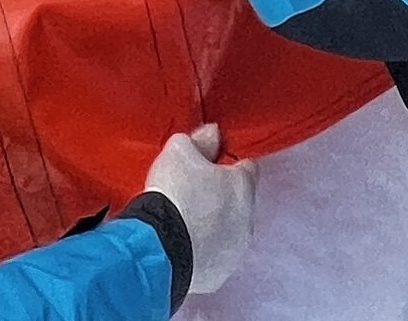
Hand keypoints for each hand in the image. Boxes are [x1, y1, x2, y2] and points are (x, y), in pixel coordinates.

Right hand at [137, 128, 257, 303]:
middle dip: (219, 197)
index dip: (228, 164)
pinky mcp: (220, 274)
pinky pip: (214, 257)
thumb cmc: (174, 195)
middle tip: (191, 194)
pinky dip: (202, 251)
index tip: (209, 165)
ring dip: (212, 226)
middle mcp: (247, 219)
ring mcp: (235, 250)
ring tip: (183, 222)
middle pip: (238, 202)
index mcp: (242, 186)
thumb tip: (213, 133)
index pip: (247, 167)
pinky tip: (182, 244)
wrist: (161, 247)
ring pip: (228, 232)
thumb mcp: (180, 151)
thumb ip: (200, 140)